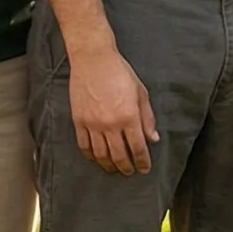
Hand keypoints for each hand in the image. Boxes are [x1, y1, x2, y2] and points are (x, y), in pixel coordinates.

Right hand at [71, 47, 158, 175]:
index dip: (143, 161)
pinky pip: (84, 145)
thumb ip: (147, 118)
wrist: (93, 59)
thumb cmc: (120, 72)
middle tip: (130, 172)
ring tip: (115, 169)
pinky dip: (91, 156)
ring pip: (101, 154)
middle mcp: (111, 124)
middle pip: (119, 155)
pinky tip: (97, 158)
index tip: (145, 168)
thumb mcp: (140, 92)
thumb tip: (153, 139)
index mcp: (129, 116)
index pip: (138, 147)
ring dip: (109, 165)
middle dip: (127, 167)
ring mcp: (93, 124)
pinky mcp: (79, 121)